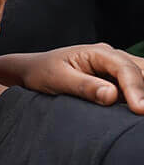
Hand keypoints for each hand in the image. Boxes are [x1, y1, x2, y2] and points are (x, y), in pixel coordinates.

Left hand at [0, 44, 143, 114]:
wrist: (32, 71)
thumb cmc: (41, 72)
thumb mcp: (57, 79)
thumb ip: (84, 86)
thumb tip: (112, 96)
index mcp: (98, 52)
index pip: (125, 69)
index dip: (136, 89)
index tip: (140, 109)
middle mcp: (112, 58)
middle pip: (141, 72)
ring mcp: (117, 69)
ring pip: (142, 77)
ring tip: (142, 112)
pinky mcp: (117, 82)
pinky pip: (136, 87)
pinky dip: (140, 96)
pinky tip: (138, 109)